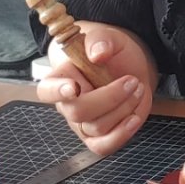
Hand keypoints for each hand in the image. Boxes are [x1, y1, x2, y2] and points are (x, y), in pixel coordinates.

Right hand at [34, 22, 154, 155]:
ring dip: (124, 108)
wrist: (133, 67)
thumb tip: (97, 53)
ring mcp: (82, 123)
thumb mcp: (109, 37)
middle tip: (131, 80)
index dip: (57, 91)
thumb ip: (100, 40)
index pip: (47, 90)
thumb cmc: (113, 53)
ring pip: (97, 127)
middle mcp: (67, 104)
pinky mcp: (99, 135)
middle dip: (110, 97)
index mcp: (61, 78)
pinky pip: (103, 146)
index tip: (74, 87)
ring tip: (137, 88)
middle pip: (78, 112)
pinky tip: (135, 117)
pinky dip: (122, 134)